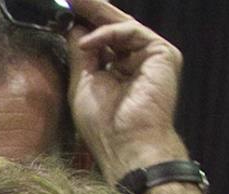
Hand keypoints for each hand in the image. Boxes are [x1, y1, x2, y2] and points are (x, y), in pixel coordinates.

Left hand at [66, 0, 185, 175]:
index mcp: (119, 70)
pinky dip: (108, 34)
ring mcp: (151, 56)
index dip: (84, 23)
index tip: (66, 9)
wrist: (127, 144)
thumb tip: (74, 27)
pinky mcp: (162, 53)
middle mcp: (137, 61)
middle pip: (113, 27)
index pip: (102, 39)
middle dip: (91, 10)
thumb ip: (81, 54)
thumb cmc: (104, 125)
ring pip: (122, 26)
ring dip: (96, 14)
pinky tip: (87, 42)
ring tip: (74, 4)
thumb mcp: (84, 82)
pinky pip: (131, 32)